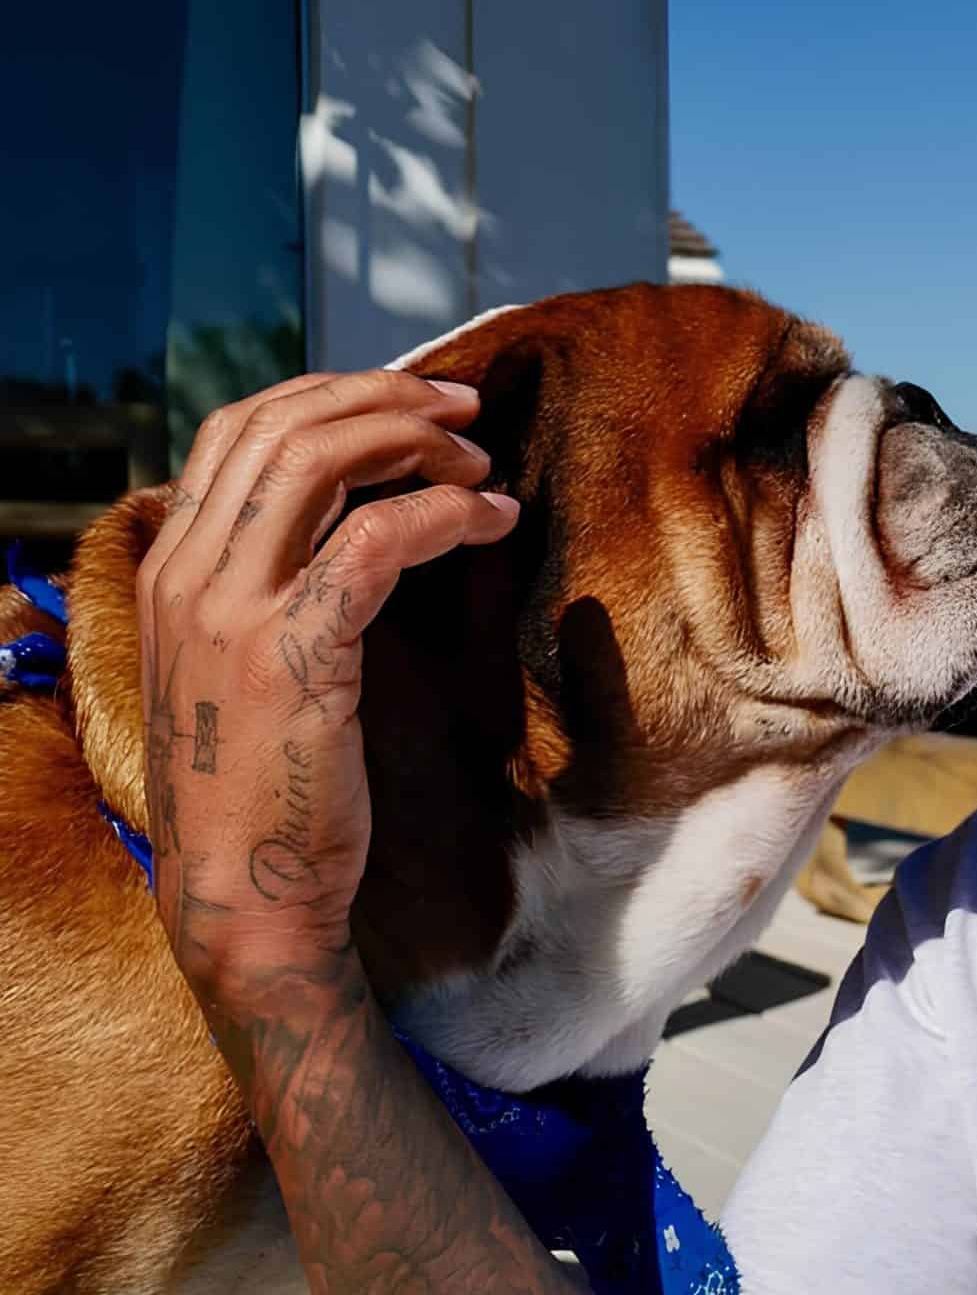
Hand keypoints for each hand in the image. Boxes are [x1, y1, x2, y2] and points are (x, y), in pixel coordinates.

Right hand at [134, 369, 518, 1017]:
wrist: (246, 898)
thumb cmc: (265, 793)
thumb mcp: (240, 671)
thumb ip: (269, 592)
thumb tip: (353, 521)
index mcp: (168, 572)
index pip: (238, 431)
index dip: (331, 396)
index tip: (412, 404)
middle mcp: (185, 578)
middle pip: (281, 426)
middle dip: (384, 399)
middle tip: (465, 409)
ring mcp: (228, 614)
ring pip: (318, 462)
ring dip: (415, 443)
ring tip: (481, 463)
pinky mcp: (291, 655)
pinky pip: (373, 541)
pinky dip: (442, 513)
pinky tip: (490, 522)